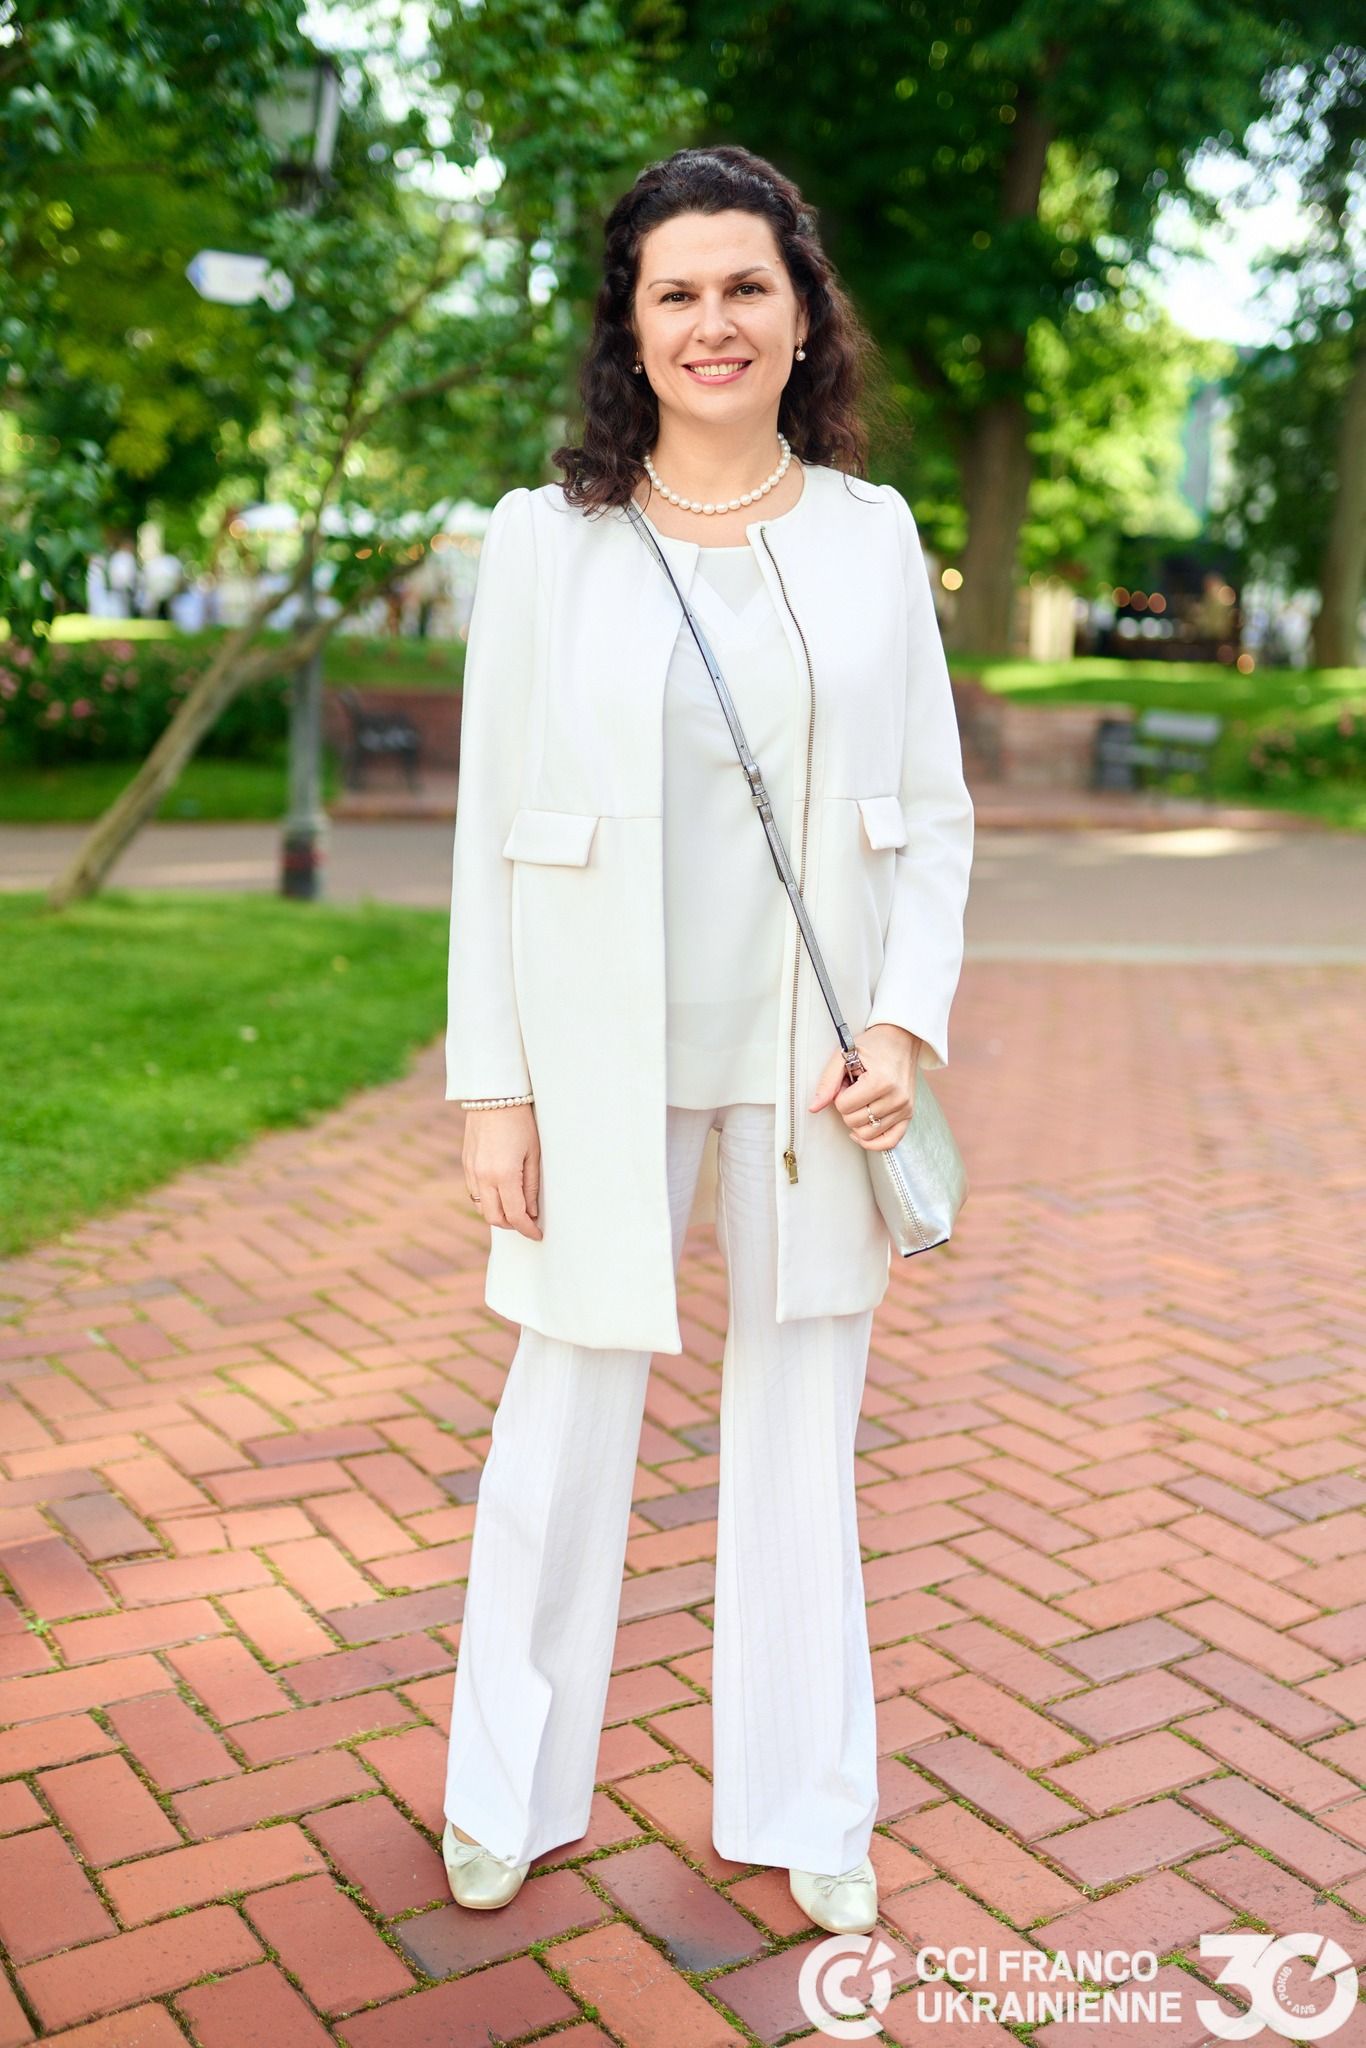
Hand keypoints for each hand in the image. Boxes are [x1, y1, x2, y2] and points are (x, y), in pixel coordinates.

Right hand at [462, 1103, 541, 1239]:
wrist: (493, 1096)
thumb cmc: (519, 1121)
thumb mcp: (534, 1154)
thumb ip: (531, 1186)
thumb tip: (532, 1212)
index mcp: (504, 1175)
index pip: (515, 1215)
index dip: (527, 1229)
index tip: (537, 1234)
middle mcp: (484, 1177)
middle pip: (495, 1218)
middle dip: (512, 1225)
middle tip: (528, 1222)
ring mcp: (471, 1171)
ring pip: (482, 1208)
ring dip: (498, 1214)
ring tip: (515, 1207)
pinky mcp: (466, 1164)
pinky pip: (474, 1193)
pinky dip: (487, 1200)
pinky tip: (500, 1192)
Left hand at [808, 1024, 919, 1150]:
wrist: (900, 1039)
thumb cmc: (873, 1045)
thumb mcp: (844, 1056)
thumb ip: (827, 1082)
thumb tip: (814, 1107)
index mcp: (880, 1081)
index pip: (844, 1106)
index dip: (839, 1095)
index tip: (846, 1082)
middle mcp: (896, 1098)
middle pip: (854, 1122)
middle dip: (847, 1107)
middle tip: (854, 1089)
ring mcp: (905, 1108)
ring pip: (867, 1134)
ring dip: (857, 1119)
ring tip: (862, 1100)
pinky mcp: (908, 1115)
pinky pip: (889, 1142)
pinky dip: (873, 1142)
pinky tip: (861, 1130)